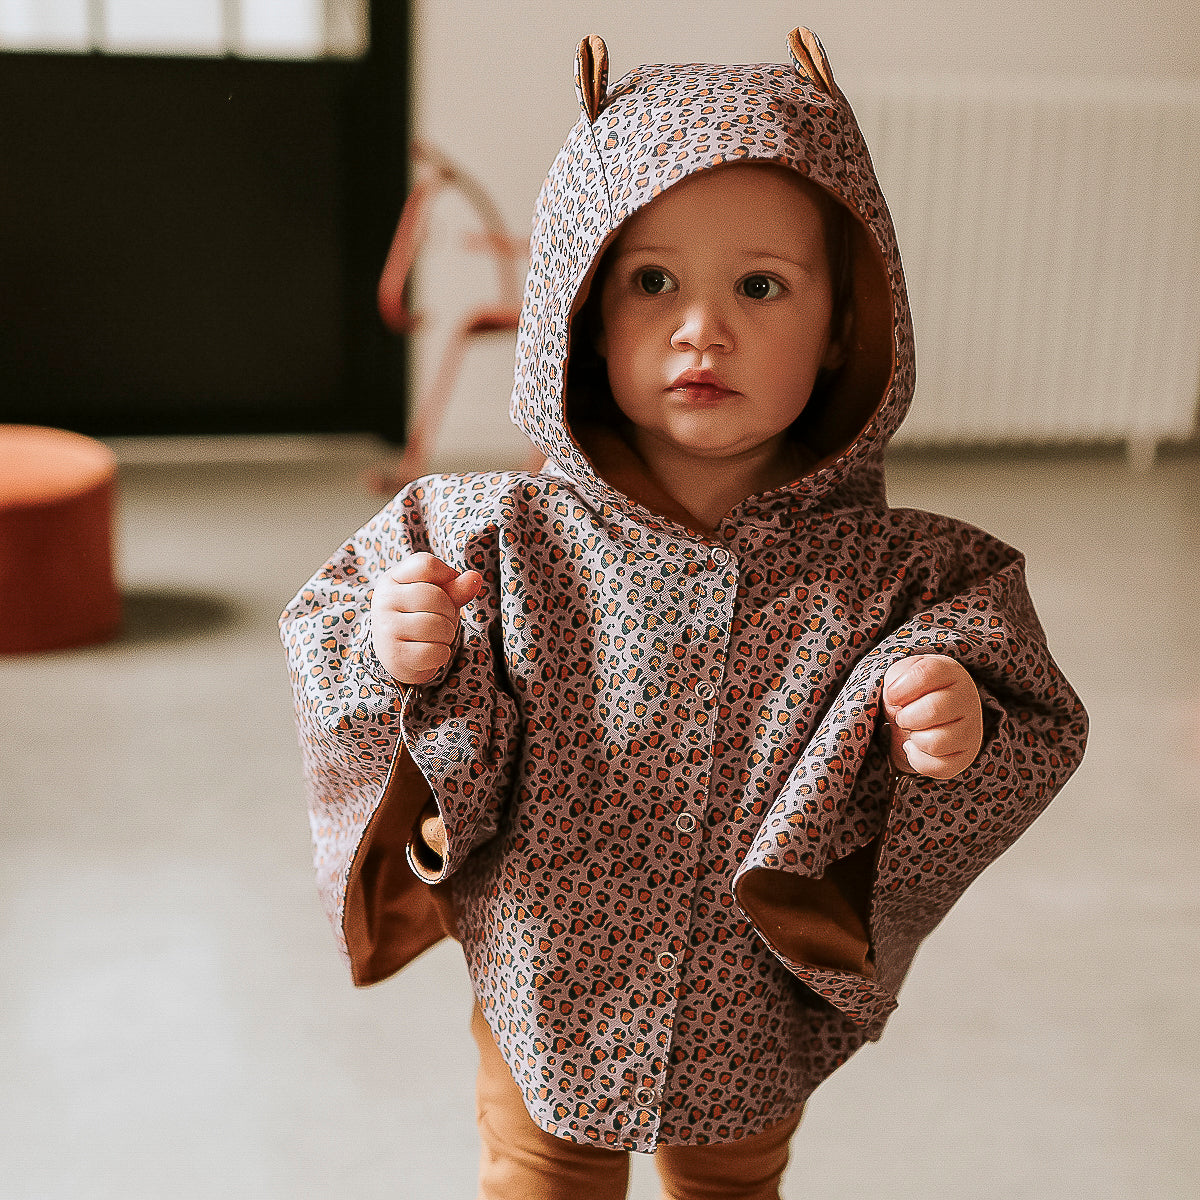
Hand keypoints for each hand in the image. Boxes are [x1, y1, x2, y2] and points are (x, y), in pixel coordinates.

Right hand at [370, 552, 482, 684]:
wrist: (397, 656)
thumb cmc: (419, 618)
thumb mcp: (436, 597)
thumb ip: (455, 587)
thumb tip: (475, 577)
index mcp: (391, 579)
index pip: (426, 564)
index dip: (446, 574)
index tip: (445, 588)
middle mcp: (384, 601)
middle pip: (436, 596)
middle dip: (449, 611)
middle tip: (440, 619)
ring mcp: (387, 629)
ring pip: (437, 625)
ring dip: (447, 634)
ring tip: (435, 636)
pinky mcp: (395, 655)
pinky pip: (435, 651)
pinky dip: (441, 654)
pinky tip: (430, 652)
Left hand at [881, 654, 982, 779]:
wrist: (923, 715)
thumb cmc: (910, 692)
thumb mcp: (899, 676)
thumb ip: (893, 681)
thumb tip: (895, 703)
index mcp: (949, 671)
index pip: (926, 673)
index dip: (900, 688)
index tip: (891, 696)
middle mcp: (967, 698)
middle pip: (932, 710)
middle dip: (905, 717)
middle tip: (902, 717)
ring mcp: (971, 728)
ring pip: (935, 743)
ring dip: (913, 739)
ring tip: (913, 731)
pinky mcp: (966, 756)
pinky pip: (939, 767)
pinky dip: (918, 759)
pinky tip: (916, 746)